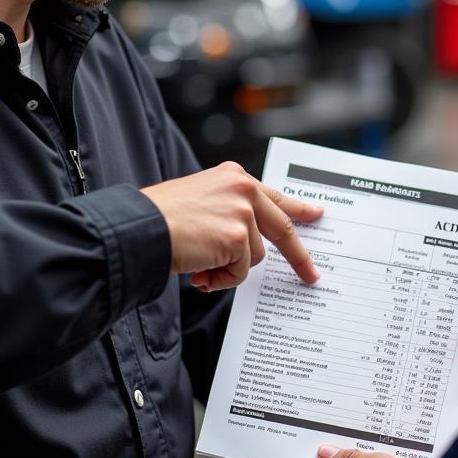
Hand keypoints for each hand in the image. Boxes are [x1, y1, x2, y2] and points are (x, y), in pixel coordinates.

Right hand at [140, 161, 322, 290]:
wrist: (140, 227)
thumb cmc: (161, 217)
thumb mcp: (202, 201)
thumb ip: (231, 211)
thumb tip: (248, 242)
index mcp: (234, 177)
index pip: (274, 196)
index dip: (298, 208)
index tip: (317, 214)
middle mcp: (243, 189)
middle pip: (281, 227)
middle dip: (298, 256)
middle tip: (310, 274)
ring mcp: (242, 212)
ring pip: (253, 257)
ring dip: (228, 269)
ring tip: (200, 265)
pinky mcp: (237, 237)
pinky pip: (239, 272)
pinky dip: (220, 279)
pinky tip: (199, 271)